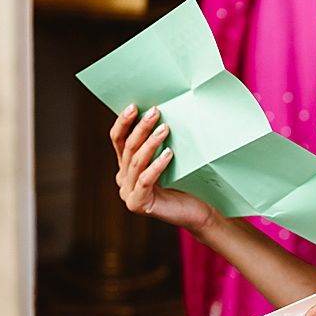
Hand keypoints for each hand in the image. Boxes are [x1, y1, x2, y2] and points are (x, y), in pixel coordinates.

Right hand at [109, 104, 214, 233]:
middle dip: (141, 128)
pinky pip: (145, 180)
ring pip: (136, 162)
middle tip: (155, 112)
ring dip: (151, 143)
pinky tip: (168, 154)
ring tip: (165, 128)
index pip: (118, 139)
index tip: (134, 106)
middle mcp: (123, 178)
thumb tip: (160, 111)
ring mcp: (128, 193)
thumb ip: (160, 141)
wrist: (197, 210)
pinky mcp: (138, 204)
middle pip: (128, 148)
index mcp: (126, 165)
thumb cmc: (186, 181)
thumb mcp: (170, 157)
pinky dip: (156, 165)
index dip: (124, 122)